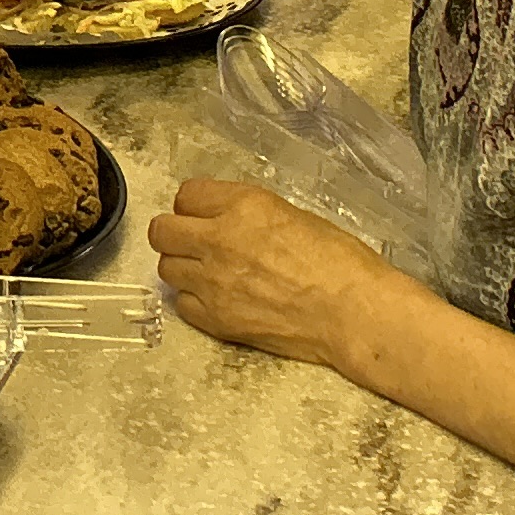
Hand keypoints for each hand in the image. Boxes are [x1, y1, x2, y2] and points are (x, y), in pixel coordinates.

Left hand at [150, 177, 402, 368]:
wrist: (353, 313)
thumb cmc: (341, 262)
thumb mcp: (294, 215)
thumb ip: (249, 214)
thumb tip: (227, 220)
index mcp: (242, 206)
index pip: (186, 195)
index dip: (196, 206)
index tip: (207, 215)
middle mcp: (219, 240)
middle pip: (161, 231)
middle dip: (176, 234)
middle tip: (196, 244)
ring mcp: (213, 282)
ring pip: (166, 268)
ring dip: (184, 268)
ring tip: (210, 274)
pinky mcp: (216, 319)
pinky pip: (182, 304)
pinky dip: (195, 302)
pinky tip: (219, 301)